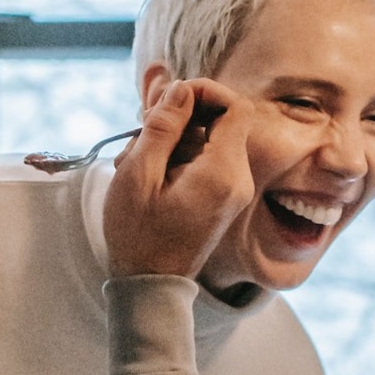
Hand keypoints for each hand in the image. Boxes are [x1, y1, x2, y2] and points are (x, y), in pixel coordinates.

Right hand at [103, 78, 254, 278]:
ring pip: (209, 139)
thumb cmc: (139, 235)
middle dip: (180, 117)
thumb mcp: (139, 175)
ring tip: (136, 159)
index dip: (205, 92)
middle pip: (222, 121)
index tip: (170, 100)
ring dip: (173, 138)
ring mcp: (233, 190)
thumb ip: (162, 127)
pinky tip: (148, 172)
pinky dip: (178, 156)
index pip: (236, 107)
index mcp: (222, 172)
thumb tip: (181, 89)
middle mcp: (238, 179)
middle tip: (141, 133)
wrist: (151, 285)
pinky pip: (206, 160)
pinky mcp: (223, 198)